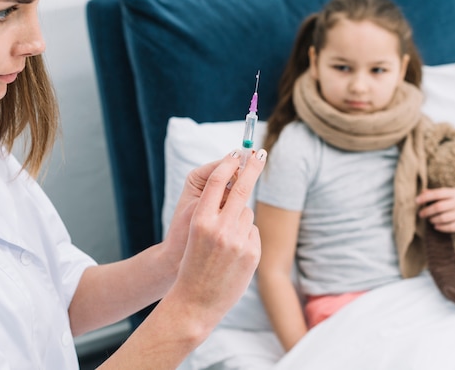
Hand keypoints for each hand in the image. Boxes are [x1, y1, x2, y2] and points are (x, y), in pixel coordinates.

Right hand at [165, 148, 266, 316]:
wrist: (195, 303)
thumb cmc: (192, 264)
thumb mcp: (195, 232)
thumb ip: (214, 210)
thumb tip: (239, 186)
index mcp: (200, 220)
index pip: (218, 180)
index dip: (229, 163)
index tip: (238, 152)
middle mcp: (220, 228)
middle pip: (242, 187)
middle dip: (253, 167)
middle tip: (262, 152)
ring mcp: (238, 241)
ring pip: (247, 213)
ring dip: (240, 220)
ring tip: (225, 244)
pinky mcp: (252, 253)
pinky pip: (253, 232)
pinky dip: (246, 237)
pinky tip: (234, 256)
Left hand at [416, 187, 454, 232]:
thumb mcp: (448, 195)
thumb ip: (435, 193)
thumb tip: (422, 192)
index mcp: (453, 192)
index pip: (437, 194)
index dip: (426, 197)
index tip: (416, 201)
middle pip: (439, 207)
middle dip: (427, 211)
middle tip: (421, 214)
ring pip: (444, 218)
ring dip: (433, 220)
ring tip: (430, 220)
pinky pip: (451, 227)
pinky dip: (441, 228)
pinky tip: (436, 227)